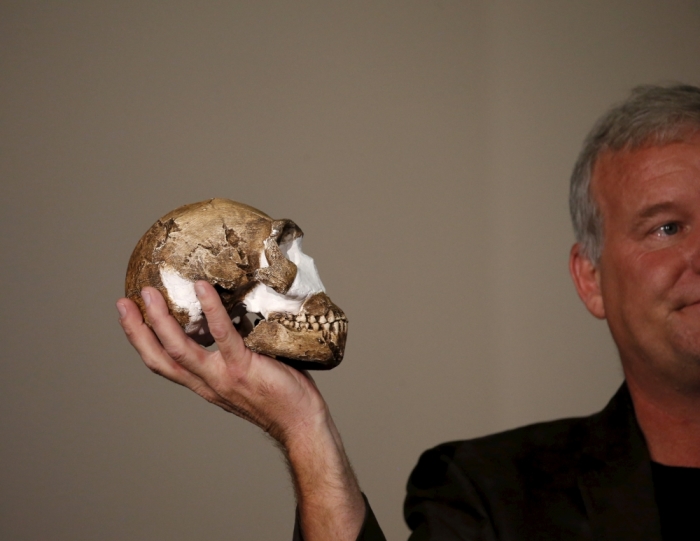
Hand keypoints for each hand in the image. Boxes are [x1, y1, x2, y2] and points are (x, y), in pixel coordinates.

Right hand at [117, 281, 325, 442]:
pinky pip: (222, 335)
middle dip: (137, 330)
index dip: (142, 341)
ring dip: (160, 320)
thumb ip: (233, 351)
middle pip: (159, 358)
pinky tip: (203, 289)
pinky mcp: (242, 368)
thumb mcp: (246, 373)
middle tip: (125, 301)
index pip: (163, 364)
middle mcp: (206, 383)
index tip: (130, 316)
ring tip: (150, 292)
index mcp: (204, 384)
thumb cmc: (280, 396)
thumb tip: (235, 315)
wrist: (300, 423)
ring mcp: (222, 377)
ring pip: (179, 349)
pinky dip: (211, 310)